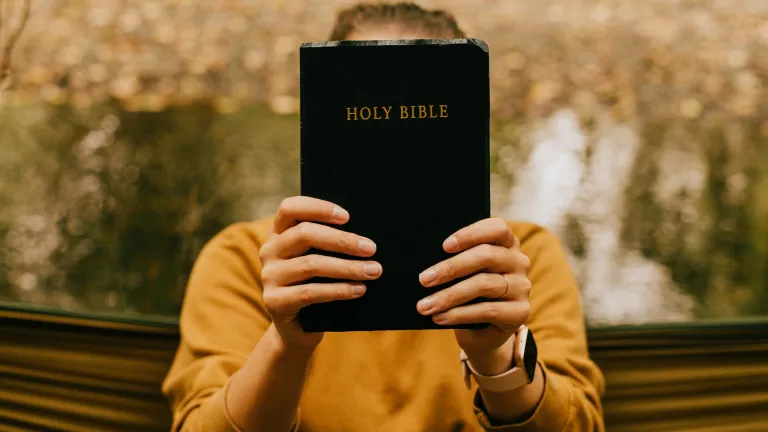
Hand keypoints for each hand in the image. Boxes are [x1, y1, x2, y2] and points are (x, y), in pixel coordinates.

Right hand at [259, 196, 381, 351]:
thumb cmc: (317, 285)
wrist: (299, 328)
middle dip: (342, 240)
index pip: (290, 208)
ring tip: (373, 271)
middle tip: (371, 248)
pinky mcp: (274, 301)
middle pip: (304, 234)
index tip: (347, 216)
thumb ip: (330, 245)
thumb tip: (365, 238)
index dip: (318, 208)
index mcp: (279, 233)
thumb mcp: (320, 259)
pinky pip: (310, 292)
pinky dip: (339, 290)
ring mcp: (269, 276)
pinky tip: (359, 289)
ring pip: (311, 264)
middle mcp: (269, 251)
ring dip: (347, 267)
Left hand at [416, 218, 530, 374]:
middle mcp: (518, 261)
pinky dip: (459, 314)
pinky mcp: (521, 312)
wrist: (484, 331)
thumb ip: (454, 260)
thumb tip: (426, 261)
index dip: (471, 234)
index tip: (444, 246)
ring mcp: (522, 286)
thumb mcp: (462, 274)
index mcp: (506, 243)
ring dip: (449, 295)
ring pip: (484, 284)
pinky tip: (440, 317)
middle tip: (423, 279)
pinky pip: (488, 310)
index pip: (497, 228)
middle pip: (486, 256)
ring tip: (425, 305)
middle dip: (451, 267)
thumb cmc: (467, 293)